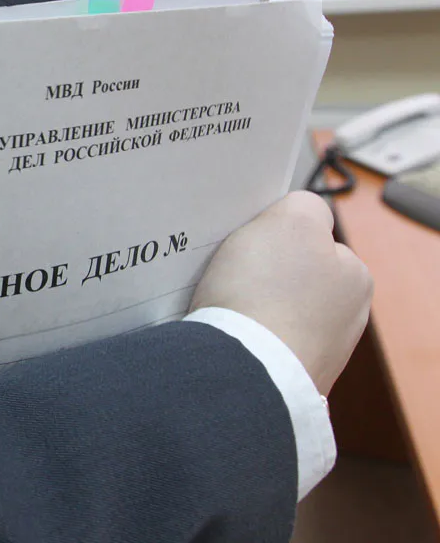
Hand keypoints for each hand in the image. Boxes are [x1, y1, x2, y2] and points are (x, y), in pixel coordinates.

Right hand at [191, 191, 372, 394]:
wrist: (242, 369)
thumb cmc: (266, 292)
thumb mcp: (291, 220)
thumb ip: (304, 205)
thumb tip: (302, 215)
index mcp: (355, 277)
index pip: (313, 239)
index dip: (277, 235)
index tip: (254, 243)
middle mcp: (345, 317)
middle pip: (293, 277)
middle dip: (267, 274)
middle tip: (236, 273)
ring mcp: (317, 353)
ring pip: (275, 310)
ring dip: (254, 306)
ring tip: (227, 306)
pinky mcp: (286, 378)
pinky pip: (259, 342)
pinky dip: (245, 335)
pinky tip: (230, 333)